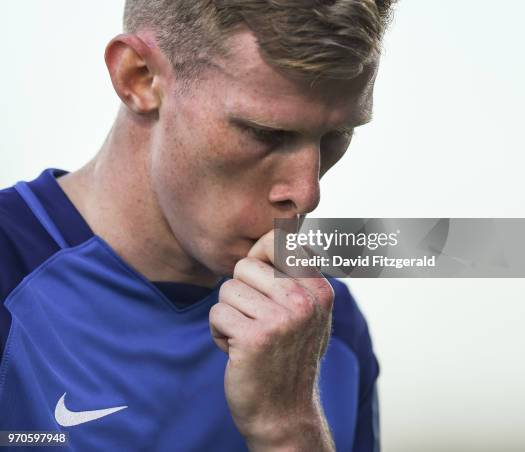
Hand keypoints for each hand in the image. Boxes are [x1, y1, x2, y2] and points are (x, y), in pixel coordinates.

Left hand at [209, 228, 334, 450]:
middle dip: (241, 294)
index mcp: (319, 289)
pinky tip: (238, 351)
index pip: (277, 242)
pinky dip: (219, 333)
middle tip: (257, 322)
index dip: (259, 261)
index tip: (262, 287)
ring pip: (227, 290)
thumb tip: (286, 226)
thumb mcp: (306, 311)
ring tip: (249, 337)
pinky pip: (217, 314)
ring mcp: (282, 319)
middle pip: (244, 266)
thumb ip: (296, 271)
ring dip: (229, 315)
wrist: (284, 413)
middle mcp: (305, 300)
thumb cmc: (288, 354)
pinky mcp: (255, 337)